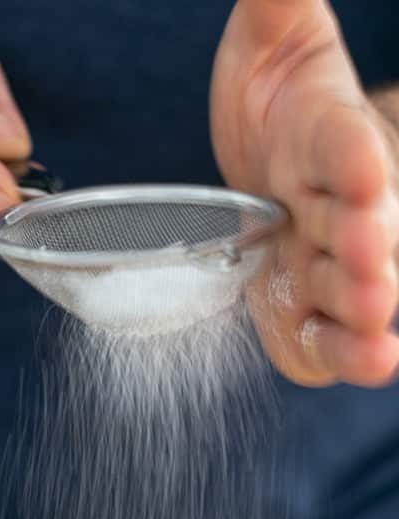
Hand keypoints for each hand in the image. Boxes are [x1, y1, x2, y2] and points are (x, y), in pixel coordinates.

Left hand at [211, 0, 398, 385]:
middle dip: (366, 248)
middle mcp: (336, 204)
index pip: (346, 144)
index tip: (364, 171)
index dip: (355, 157)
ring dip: (359, 314)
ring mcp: (321, 260)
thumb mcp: (274, 41)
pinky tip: (356, 362)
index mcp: (328, 134)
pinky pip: (316, 336)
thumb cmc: (277, 102)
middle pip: (358, 227)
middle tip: (371, 265)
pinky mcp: (294, 307)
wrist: (265, 161)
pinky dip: (331, 350)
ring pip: (348, 290)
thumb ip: (279, 4)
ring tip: (374, 335)